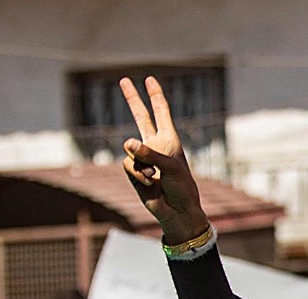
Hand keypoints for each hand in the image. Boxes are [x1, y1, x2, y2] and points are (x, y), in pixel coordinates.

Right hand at [119, 76, 209, 243]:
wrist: (177, 211)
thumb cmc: (182, 188)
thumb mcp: (171, 167)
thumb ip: (149, 153)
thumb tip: (128, 144)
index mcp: (169, 140)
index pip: (161, 112)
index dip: (156, 96)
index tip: (150, 79)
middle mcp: (155, 145)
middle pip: (141, 116)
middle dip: (133, 99)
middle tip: (124, 80)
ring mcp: (143, 158)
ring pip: (129, 148)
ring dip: (141, 164)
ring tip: (156, 177)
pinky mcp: (134, 172)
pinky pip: (127, 165)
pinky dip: (137, 174)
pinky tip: (149, 183)